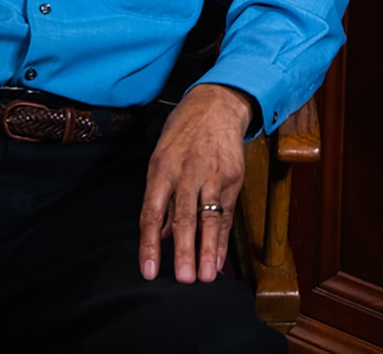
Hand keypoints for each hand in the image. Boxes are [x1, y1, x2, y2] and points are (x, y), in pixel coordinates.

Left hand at [138, 84, 250, 283]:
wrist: (217, 104)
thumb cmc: (183, 134)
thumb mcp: (161, 158)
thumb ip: (162, 198)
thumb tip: (161, 234)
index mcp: (161, 169)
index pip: (151, 213)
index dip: (150, 244)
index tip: (149, 271)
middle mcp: (186, 173)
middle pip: (183, 217)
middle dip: (183, 250)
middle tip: (183, 278)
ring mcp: (212, 175)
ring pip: (209, 217)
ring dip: (206, 249)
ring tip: (206, 276)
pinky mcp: (233, 178)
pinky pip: (226, 213)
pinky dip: (222, 238)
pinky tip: (218, 258)